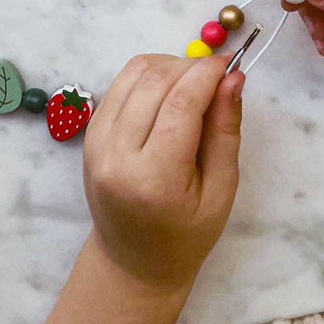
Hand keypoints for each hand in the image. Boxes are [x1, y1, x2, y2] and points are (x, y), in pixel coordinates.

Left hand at [82, 53, 243, 290]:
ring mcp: (96, 142)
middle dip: (192, 66)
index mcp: (154, 179)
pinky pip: (120, 84)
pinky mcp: (90, 133)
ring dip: (169, 65)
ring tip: (194, 82)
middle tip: (217, 73)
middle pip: (156, 82)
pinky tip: (168, 91)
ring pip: (134, 74)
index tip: (231, 62)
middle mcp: (117, 156)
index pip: (181, 104)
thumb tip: (232, 77)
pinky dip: (148, 76)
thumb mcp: (222, 190)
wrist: (133, 261)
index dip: (208, 73)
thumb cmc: (187, 233)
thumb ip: (226, 130)